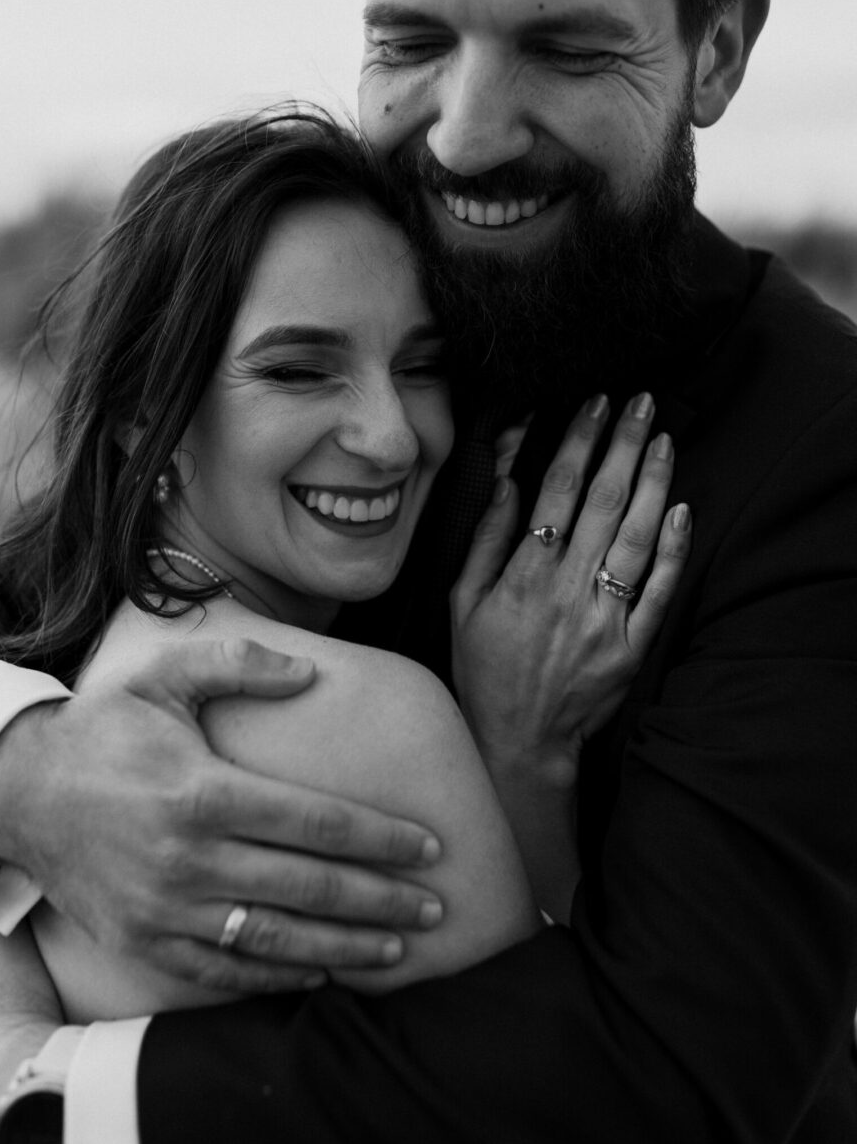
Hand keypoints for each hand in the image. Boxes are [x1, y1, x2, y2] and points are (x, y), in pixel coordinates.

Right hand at [0, 637, 442, 991]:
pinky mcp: (143, 942)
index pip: (317, 824)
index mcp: (204, 791)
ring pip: (277, 939)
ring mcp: (165, 909)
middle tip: (437, 907)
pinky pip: (224, 971)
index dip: (381, 838)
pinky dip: (278, 976)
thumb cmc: (105, 729)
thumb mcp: (164, 676)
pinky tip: (322, 972)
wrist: (19, 792)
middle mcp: (189, 858)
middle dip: (382, 900)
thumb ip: (239, 662)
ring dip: (346, 947)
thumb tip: (310, 672)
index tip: (429, 846)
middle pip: (310, 887)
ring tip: (400, 948)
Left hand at [0, 927, 61, 1143]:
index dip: (0, 944)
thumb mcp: (2, 943)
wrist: (11, 1081)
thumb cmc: (4, 1007)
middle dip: (0, 991)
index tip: (26, 944)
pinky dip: (12, 1062)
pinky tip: (32, 1057)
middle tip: (39, 986)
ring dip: (4, 1031)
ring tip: (40, 1025)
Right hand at [453, 392, 690, 783]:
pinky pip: (657, 589)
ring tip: (664, 439)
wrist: (519, 741)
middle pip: (604, 502)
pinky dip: (672, 547)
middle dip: (624, 444)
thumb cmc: (484, 668)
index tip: (594, 404)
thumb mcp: (462, 602)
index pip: (558, 491)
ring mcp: (604, 618)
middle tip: (643, 402)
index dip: (579, 442)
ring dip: (654, 482)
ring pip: (636, 536)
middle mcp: (567, 590)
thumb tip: (508, 485)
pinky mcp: (632, 645)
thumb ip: (488, 541)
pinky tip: (681, 509)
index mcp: (524, 575)